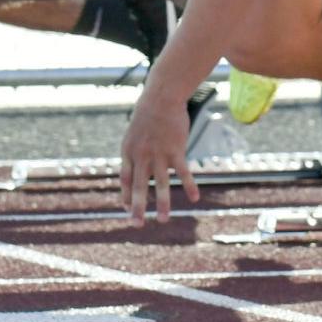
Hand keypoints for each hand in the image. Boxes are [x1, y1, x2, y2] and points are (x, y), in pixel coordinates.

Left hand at [119, 89, 199, 224]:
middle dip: (138, 207)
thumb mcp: (134, 134)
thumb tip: (133, 168)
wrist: (161, 97)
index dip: (126, 195)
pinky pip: (183, 172)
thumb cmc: (147, 115)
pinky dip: (189, 186)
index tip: (127, 210)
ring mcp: (159, 154)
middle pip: (140, 186)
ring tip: (164, 220)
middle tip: (138, 224)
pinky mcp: (176, 150)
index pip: (125, 179)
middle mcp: (142, 156)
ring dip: (163, 203)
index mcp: (129, 152)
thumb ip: (133, 153)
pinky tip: (195, 199)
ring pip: (161, 183)